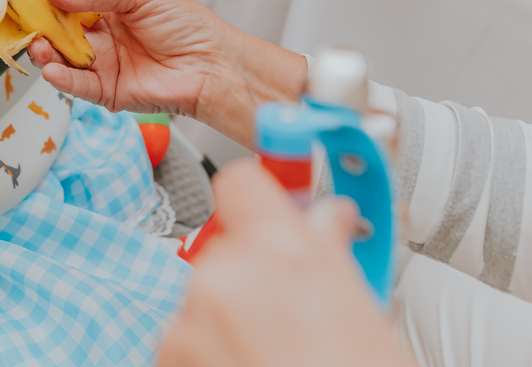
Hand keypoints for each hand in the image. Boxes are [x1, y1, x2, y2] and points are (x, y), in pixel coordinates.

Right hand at [27, 0, 305, 147]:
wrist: (214, 65)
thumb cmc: (187, 25)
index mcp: (106, 6)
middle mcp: (100, 34)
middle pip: (57, 28)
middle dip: (37, 22)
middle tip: (19, 15)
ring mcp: (101, 63)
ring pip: (62, 56)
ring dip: (45, 50)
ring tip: (38, 43)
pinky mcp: (107, 92)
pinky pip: (77, 85)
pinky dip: (61, 78)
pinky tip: (52, 68)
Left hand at [157, 160, 411, 366]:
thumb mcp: (366, 319)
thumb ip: (330, 259)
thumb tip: (324, 220)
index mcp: (283, 256)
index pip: (242, 181)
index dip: (261, 198)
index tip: (276, 214)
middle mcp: (225, 278)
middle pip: (227, 249)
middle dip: (256, 276)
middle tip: (297, 319)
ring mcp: (189, 323)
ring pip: (205, 298)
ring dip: (231, 321)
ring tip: (276, 362)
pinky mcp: (165, 358)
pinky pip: (186, 339)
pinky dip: (209, 355)